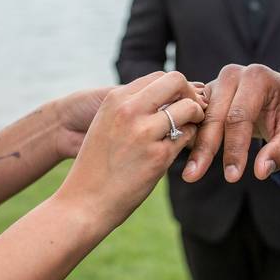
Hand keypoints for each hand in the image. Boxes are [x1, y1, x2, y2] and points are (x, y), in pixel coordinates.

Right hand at [59, 72, 205, 227]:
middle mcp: (129, 110)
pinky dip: (190, 142)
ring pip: (189, 108)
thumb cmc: (96, 167)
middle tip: (192, 113)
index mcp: (115, 99)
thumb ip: (131, 108)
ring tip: (189, 132)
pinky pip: (188, 137)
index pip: (159, 76)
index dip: (176, 89)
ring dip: (196, 118)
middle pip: (176, 81)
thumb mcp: (106, 125)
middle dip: (191, 94)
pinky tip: (179, 152)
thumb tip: (167, 99)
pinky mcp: (158, 156)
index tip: (178, 104)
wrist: (83, 203)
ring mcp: (144, 132)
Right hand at [182, 64, 279, 183]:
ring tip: (189, 172)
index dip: (234, 149)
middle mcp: (233, 75)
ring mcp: (218, 82)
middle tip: (194, 176)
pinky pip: (197, 116)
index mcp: (257, 78)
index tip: (232, 176)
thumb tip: (260, 171)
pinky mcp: (208, 93)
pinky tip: (190, 159)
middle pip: (215, 116)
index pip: (239, 117)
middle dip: (206, 148)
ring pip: (202, 117)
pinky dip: (194, 137)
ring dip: (196, 145)